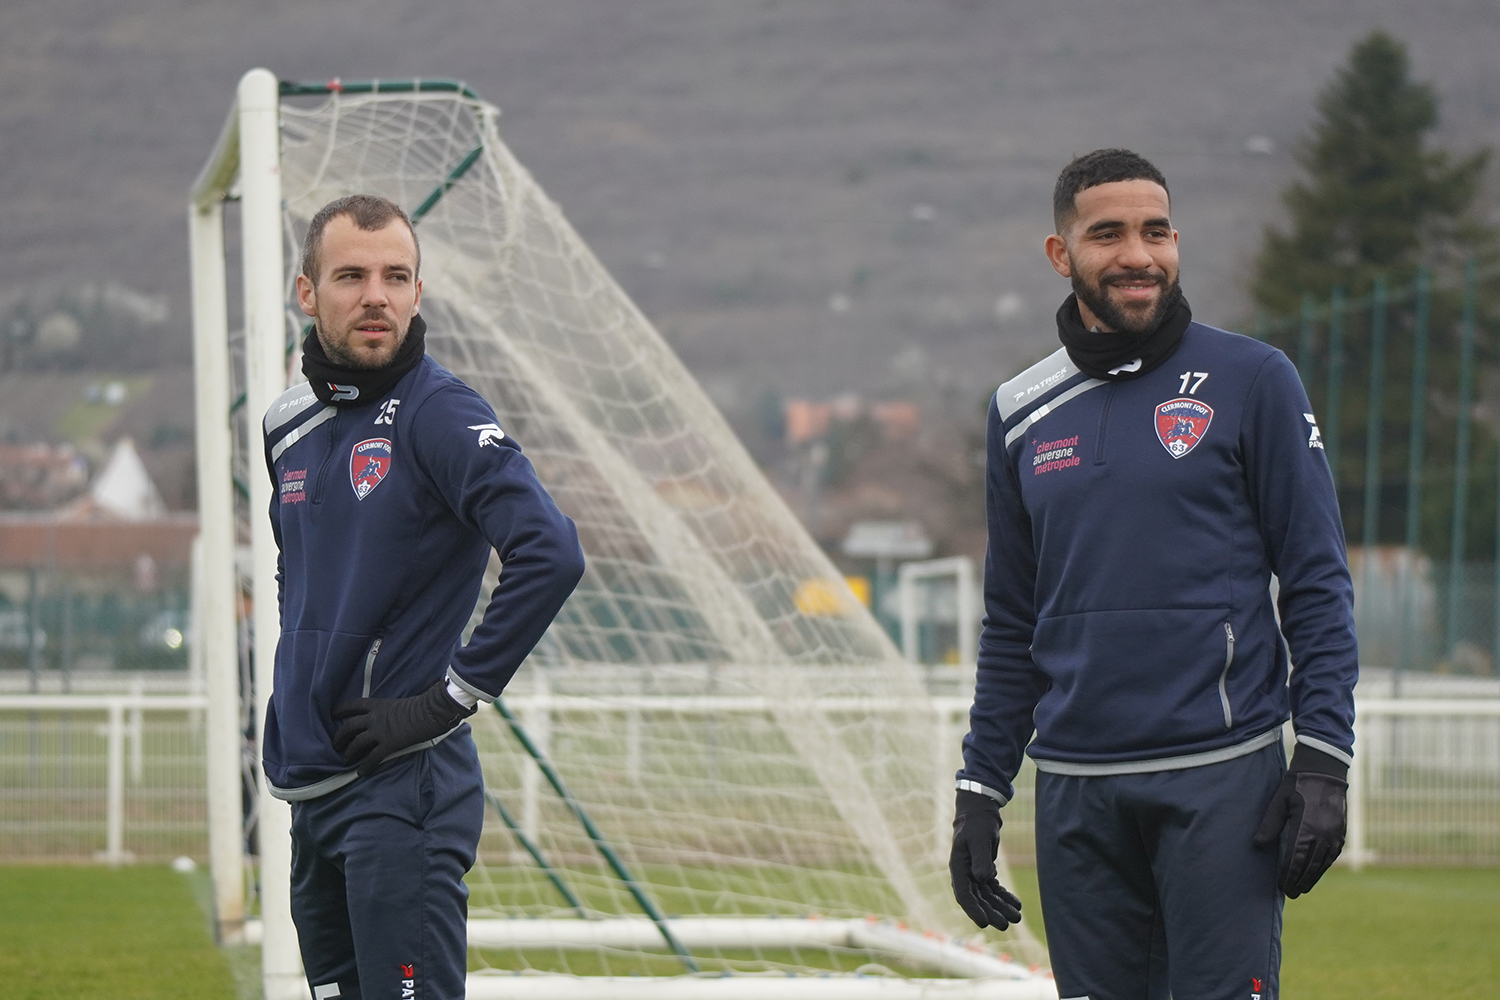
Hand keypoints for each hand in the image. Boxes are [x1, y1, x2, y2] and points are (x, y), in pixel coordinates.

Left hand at [333, 679, 476, 776]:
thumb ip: (392, 708)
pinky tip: (361, 772)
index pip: (354, 705)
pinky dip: (365, 766)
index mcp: (378, 705)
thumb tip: (395, 713)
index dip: (341, 710)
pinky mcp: (388, 744)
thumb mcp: (401, 702)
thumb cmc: (423, 704)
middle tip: (335, 743)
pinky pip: (373, 757)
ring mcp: (380, 731)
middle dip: (339, 735)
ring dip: (349, 752)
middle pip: (350, 726)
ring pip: (357, 743)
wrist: (431, 712)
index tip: (333, 714)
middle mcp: (375, 718)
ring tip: (344, 759)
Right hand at [950, 789, 1022, 928]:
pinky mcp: (982, 870)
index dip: (973, 910)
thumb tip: (983, 880)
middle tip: (1007, 924)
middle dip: (991, 912)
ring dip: (1000, 906)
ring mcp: (973, 872)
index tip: (984, 924)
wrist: (980, 811)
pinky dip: (1003, 896)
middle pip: (977, 899)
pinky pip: (993, 888)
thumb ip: (981, 860)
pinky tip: (1016, 903)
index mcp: (958, 867)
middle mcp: (964, 873)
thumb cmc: (978, 823)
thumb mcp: (980, 839)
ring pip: (986, 896)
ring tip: (1017, 916)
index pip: (963, 894)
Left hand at [1253, 745, 1347, 897]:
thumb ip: (1270, 824)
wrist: (1325, 770)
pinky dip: (1324, 865)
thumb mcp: (1279, 800)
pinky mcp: (1341, 831)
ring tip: (1303, 888)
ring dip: (1313, 877)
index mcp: (1306, 827)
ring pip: (1324, 862)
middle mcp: (1323, 834)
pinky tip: (1317, 871)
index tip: (1281, 886)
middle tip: (1291, 894)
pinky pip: (1333, 854)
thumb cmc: (1297, 784)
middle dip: (1300, 881)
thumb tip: (1258, 845)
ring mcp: (1335, 834)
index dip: (1289, 875)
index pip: (1296, 859)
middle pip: (1310, 865)